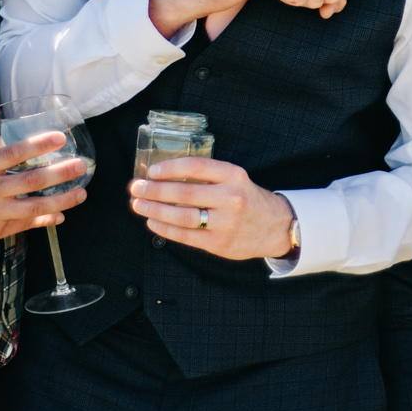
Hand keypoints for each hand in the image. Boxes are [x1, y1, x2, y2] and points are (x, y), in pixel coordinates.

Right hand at [0, 131, 87, 255]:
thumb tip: (0, 134)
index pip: (14, 153)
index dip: (38, 144)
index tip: (59, 138)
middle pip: (31, 180)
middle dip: (60, 173)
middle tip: (80, 165)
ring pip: (34, 206)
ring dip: (61, 200)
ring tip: (81, 193)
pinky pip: (26, 224)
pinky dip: (45, 220)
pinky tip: (61, 216)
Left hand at [128, 156, 295, 261]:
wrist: (275, 226)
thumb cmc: (247, 199)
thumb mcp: (234, 179)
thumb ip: (207, 176)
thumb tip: (163, 176)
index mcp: (233, 176)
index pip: (196, 167)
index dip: (170, 168)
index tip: (151, 171)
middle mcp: (230, 198)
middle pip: (185, 193)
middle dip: (155, 190)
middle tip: (136, 188)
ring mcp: (225, 222)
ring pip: (183, 216)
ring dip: (155, 211)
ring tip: (138, 205)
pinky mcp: (220, 243)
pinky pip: (186, 236)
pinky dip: (165, 229)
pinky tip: (153, 222)